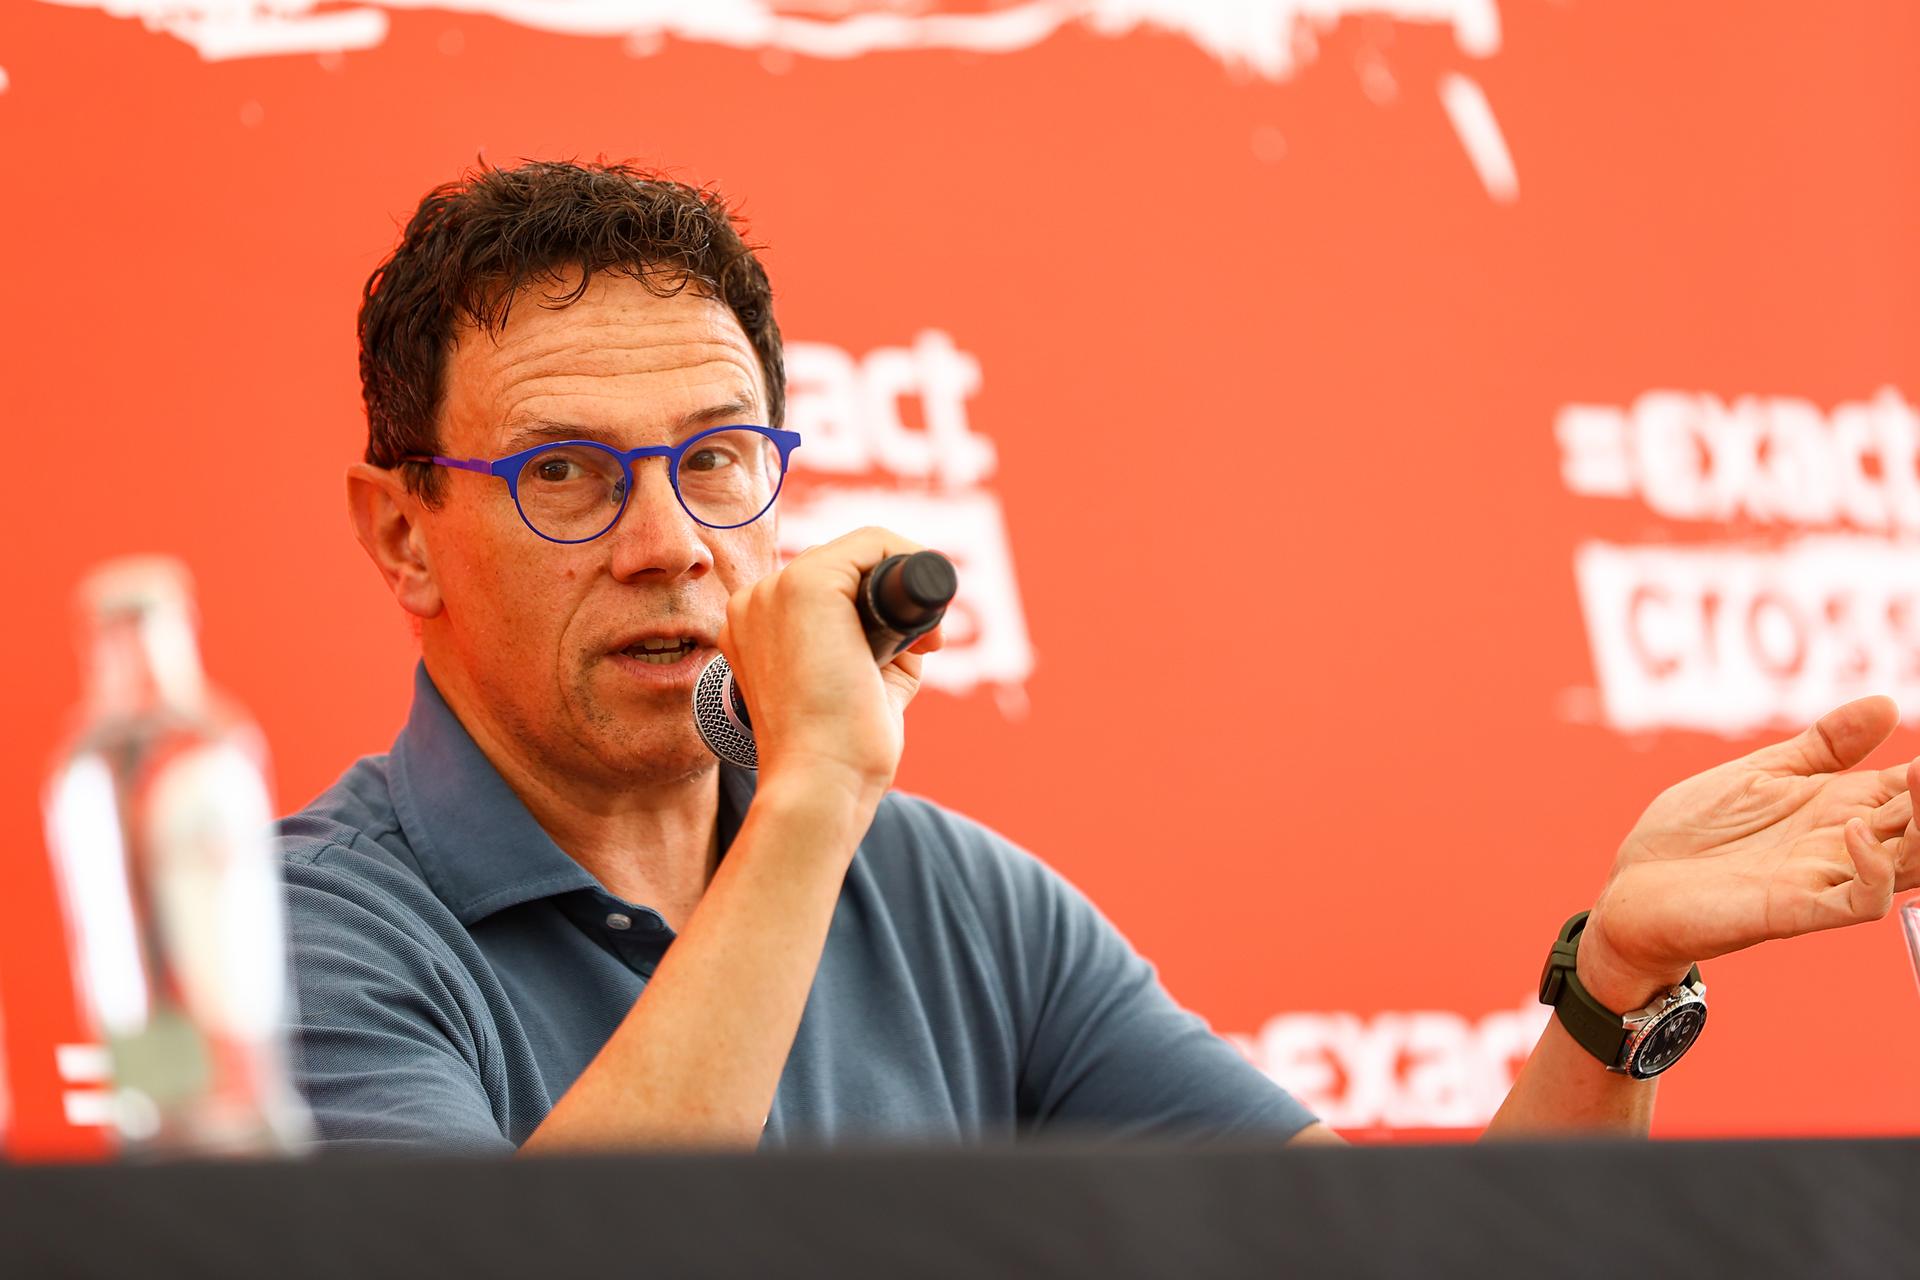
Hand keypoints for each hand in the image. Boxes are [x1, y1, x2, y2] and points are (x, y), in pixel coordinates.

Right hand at [716, 527, 944, 806]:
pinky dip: (909, 559)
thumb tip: (916, 627)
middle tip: (927, 645)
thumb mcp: (859, 688)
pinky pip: (872, 542)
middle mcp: (754, 602)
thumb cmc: (839, 752)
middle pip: (842, 568)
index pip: (823, 590)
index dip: (875, 607)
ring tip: (925, 641)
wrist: (821, 782)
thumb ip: (878, 651)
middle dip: (893, 596)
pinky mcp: (807, 584)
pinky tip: (924, 607)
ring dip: (903, 583)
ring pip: (859, 553)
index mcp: (754, 628)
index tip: (913, 647)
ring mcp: (774, 590)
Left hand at [1580, 696, 1919, 1009]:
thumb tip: (1885, 703)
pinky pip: (1858, 902)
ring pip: (1906, 864)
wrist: (1633, 887)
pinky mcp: (1794, 910)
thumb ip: (1822, 745)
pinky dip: (1871, 870)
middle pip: (1919, 826)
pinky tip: (1854, 829)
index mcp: (1837, 806)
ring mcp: (1821, 878)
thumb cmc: (1694, 833)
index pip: (1908, 788)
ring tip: (1919, 777)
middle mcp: (1841, 844)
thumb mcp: (1760, 773)